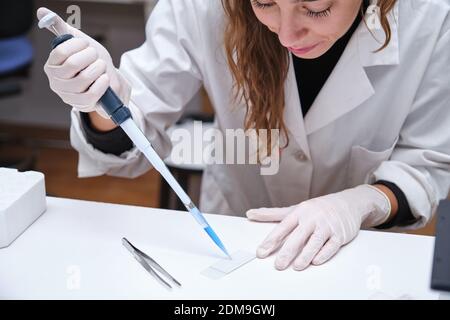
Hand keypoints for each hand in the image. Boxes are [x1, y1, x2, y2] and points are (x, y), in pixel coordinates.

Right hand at [37, 7, 130, 118]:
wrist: (106, 81)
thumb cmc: (90, 62)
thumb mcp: (78, 43)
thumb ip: (61, 29)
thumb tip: (42, 12)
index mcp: (52, 65)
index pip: (61, 51)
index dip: (78, 45)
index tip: (86, 44)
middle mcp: (56, 81)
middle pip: (73, 64)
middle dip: (90, 56)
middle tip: (96, 56)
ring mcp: (68, 95)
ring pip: (83, 79)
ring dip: (98, 69)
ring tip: (101, 66)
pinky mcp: (81, 105)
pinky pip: (91, 94)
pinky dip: (101, 84)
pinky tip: (104, 78)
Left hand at [246, 185, 390, 270]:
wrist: (347, 202)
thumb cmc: (316, 208)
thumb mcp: (294, 209)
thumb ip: (271, 214)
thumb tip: (250, 214)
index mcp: (299, 212)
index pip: (282, 227)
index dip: (271, 240)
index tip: (261, 252)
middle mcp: (312, 218)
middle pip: (297, 236)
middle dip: (287, 252)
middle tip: (279, 265)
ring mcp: (326, 226)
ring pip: (315, 242)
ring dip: (306, 255)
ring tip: (297, 266)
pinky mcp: (340, 234)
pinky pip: (331, 245)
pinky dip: (324, 253)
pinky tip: (316, 261)